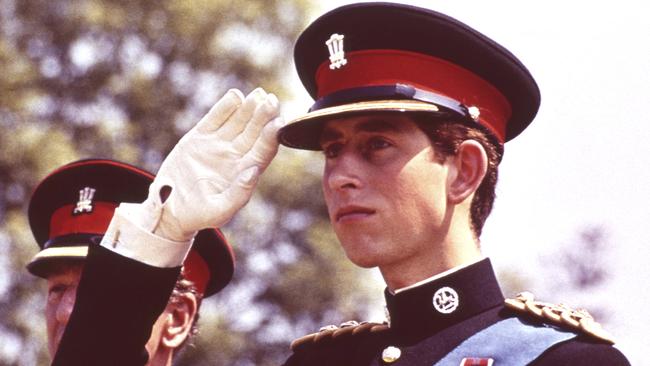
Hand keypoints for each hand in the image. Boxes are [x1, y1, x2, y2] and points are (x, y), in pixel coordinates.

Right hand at [142, 88, 282, 241]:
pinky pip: (215, 118)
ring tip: (257, 95)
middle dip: (263, 116)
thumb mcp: (218, 211)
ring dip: (248, 108)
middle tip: (271, 100)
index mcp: (244, 173)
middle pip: (254, 132)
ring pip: (238, 122)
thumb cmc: (197, 215)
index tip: (278, 123)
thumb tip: (254, 171)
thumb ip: (239, 194)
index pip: (263, 151)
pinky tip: (235, 96)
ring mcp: (218, 145)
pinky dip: (225, 107)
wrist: (168, 209)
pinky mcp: (200, 137)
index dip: (271, 137)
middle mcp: (235, 156)